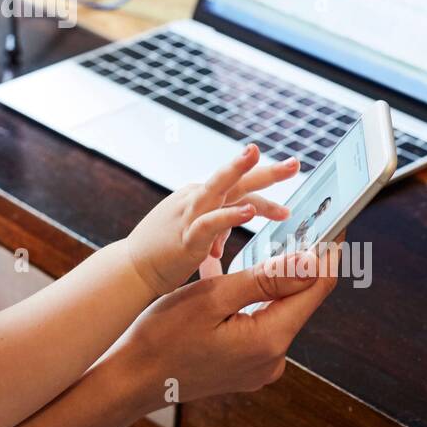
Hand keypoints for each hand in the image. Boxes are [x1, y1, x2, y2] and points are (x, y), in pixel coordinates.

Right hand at [113, 237, 343, 406]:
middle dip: (297, 265)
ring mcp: (260, 366)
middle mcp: (272, 358)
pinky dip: (250, 301)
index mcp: (268, 340)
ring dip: (269, 282)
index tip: (334, 225)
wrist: (134, 378)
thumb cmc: (164, 336)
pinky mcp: (246, 367)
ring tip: (259, 251)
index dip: (327, 254)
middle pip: (298, 300)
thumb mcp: (212, 298)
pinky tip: (231, 285)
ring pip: (277, 311)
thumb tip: (310, 260)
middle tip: (297, 229)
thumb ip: (264, 279)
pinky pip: (259, 325)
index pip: (315, 288)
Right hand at [124, 144, 297, 295]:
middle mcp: (195, 199)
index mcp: (200, 199)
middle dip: (264, 170)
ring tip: (258, 156)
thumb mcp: (193, 233)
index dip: (266, 194)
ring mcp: (188, 216)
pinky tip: (248, 212)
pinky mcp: (185, 238)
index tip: (291, 203)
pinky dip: (228, 216)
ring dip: (238, 171)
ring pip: (217, 188)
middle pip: (235, 180)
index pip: (239, 191)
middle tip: (296, 163)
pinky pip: (208, 223)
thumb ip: (214, 225)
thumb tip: (232, 225)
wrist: (130, 271)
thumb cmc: (161, 252)